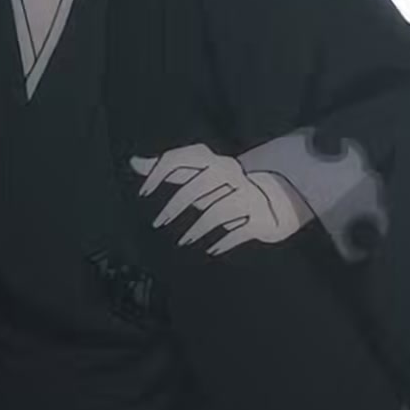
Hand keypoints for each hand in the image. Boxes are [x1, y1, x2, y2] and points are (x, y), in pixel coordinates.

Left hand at [130, 143, 312, 255]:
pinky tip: (212, 249)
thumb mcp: (198, 175)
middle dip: (175, 205)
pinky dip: (224, 242)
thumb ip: (168, 169)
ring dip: (197, 228)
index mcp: (212, 162)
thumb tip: (133, 163)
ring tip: (184, 241)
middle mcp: (229, 176)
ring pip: (217, 211)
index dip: (158, 172)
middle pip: (197, 188)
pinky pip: (239, 232)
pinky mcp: (258, 218)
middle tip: (159, 222)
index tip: (144, 192)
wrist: (276, 195)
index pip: (180, 159)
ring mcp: (245, 196)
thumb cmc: (224, 188)